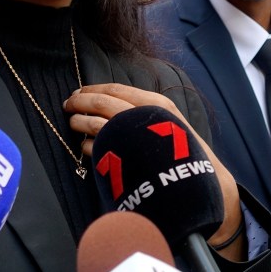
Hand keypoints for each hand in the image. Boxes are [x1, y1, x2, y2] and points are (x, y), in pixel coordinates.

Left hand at [64, 84, 245, 260]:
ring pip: (96, 123)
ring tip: (73, 123)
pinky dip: (88, 146)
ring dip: (79, 122)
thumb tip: (111, 103)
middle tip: (68, 104)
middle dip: (80, 102)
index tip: (79, 91)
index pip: (116, 88)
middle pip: (102, 102)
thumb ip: (143, 113)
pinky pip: (98, 149)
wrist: (202, 183)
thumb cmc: (183, 152)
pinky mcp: (126, 160)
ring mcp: (135, 138)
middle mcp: (145, 116)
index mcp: (155, 103)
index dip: (93, 89)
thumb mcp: (168, 123)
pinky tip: (86, 147)